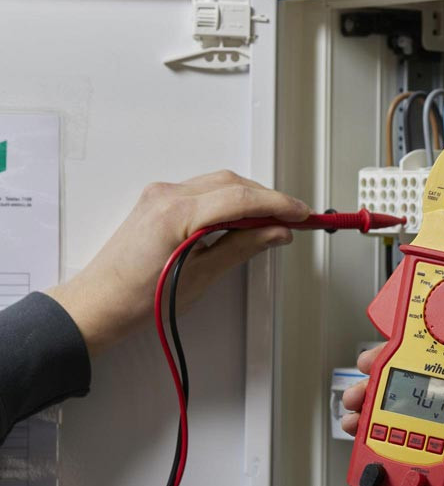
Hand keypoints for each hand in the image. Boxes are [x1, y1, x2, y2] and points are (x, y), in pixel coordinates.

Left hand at [47, 170, 309, 354]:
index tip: (301, 214)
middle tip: (293, 220)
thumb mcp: (201, 276)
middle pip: (232, 183)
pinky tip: (241, 220)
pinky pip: (203, 190)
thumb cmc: (139, 298)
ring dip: (249, 198)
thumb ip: (242, 247)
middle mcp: (166, 196)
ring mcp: (160, 195)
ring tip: (272, 223)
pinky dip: (228, 200)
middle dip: (267, 199)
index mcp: (176, 215)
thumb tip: (275, 232)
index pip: (240, 198)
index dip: (278, 204)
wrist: (100, 303)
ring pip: (219, 183)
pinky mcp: (158, 200)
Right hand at [341, 324, 443, 485]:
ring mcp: (441, 437)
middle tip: (368, 369)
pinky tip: (361, 429)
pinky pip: (393, 437)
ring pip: (400, 406)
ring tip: (358, 402)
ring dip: (373, 399)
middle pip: (418, 378)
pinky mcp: (423, 457)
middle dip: (388, 370)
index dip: (428, 341)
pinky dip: (372, 431)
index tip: (405, 334)